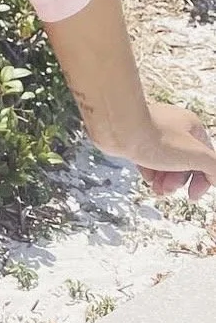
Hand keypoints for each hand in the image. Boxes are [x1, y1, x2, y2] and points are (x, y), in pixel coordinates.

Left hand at [99, 100, 215, 200]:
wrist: (117, 126)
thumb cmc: (155, 138)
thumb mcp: (195, 155)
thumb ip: (213, 168)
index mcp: (192, 126)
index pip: (206, 159)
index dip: (203, 181)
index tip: (191, 197)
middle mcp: (174, 125)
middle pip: (185, 162)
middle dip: (178, 181)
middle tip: (167, 191)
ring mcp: (154, 130)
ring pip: (166, 161)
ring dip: (164, 179)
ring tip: (155, 188)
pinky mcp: (137, 136)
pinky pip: (149, 157)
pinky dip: (149, 169)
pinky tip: (145, 175)